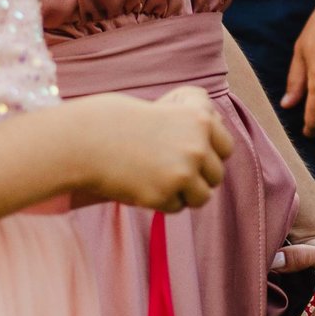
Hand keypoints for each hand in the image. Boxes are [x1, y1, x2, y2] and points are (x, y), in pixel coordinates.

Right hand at [77, 86, 232, 211]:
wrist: (88, 140)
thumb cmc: (124, 122)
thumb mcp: (168, 108)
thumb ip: (196, 124)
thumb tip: (219, 140)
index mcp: (201, 120)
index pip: (226, 148)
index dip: (210, 154)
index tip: (193, 156)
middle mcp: (198, 146)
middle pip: (216, 175)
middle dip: (197, 177)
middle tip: (172, 172)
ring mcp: (183, 173)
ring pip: (202, 196)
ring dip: (185, 194)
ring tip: (162, 183)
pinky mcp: (165, 195)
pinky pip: (176, 207)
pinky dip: (163, 202)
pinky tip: (144, 186)